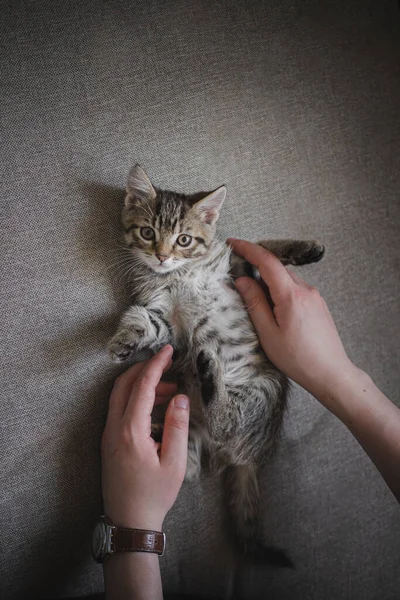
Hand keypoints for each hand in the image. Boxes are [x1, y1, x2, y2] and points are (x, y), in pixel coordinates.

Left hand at [101, 345, 189, 530]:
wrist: (128, 522)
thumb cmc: (154, 495)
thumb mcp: (174, 462)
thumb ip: (177, 426)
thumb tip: (180, 398)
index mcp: (130, 430)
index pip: (142, 386)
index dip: (156, 364)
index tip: (169, 350)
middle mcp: (114, 428)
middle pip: (123, 384)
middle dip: (145, 369)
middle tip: (168, 365)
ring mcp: (108, 435)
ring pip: (119, 396)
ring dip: (141, 385)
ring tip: (170, 391)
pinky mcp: (109, 442)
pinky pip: (119, 410)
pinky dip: (136, 399)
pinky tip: (157, 409)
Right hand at [228, 239, 356, 398]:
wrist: (331, 373)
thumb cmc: (298, 358)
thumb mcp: (268, 333)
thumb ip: (255, 304)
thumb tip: (242, 280)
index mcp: (291, 295)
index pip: (267, 261)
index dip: (248, 249)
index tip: (232, 244)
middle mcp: (306, 290)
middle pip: (276, 268)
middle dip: (256, 266)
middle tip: (237, 273)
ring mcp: (314, 296)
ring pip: (286, 278)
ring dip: (268, 281)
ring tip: (255, 298)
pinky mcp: (318, 304)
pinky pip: (295, 288)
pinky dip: (280, 290)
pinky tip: (273, 308)